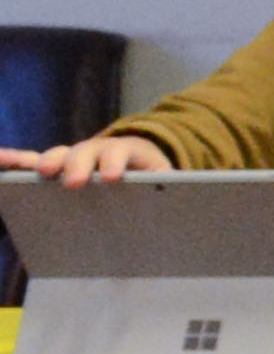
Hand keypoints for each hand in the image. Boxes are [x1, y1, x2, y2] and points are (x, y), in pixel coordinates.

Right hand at [0, 134, 168, 183]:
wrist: (139, 157)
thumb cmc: (151, 175)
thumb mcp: (163, 180)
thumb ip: (166, 188)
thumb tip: (177, 203)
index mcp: (125, 151)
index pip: (118, 154)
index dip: (113, 164)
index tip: (111, 178)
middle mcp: (95, 149)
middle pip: (84, 153)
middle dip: (78, 166)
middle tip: (74, 183)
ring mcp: (73, 155)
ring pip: (57, 155)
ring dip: (47, 162)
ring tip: (42, 173)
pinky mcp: (56, 165)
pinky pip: (30, 161)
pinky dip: (14, 160)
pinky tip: (0, 160)